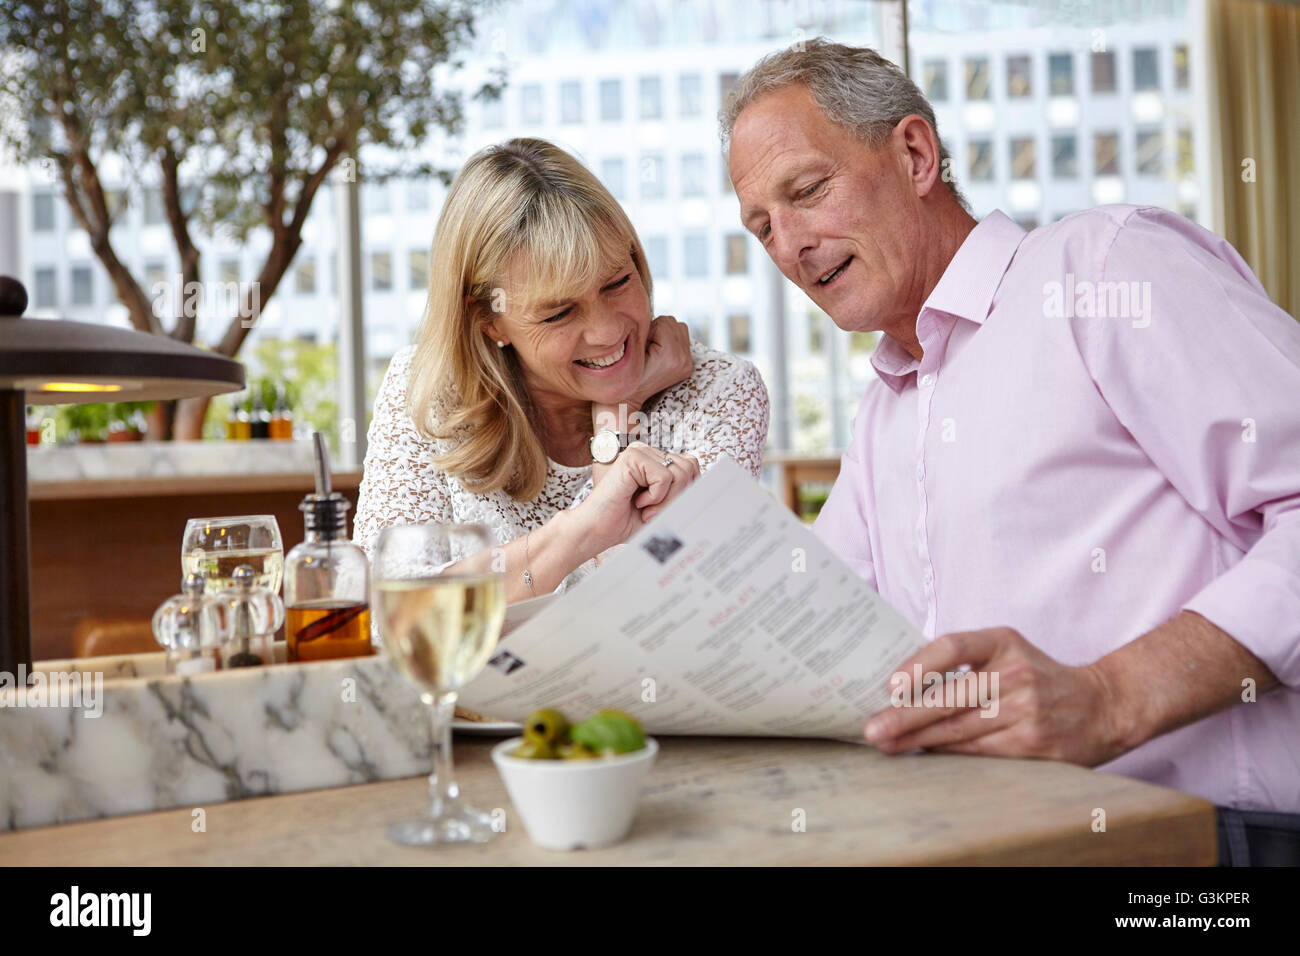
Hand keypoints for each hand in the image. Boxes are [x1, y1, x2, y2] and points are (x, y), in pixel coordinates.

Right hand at [574, 442, 700, 554]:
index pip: (693, 467)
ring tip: (644, 508)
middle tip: (653, 512)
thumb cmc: (627, 523)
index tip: (666, 510)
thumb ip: (685, 497)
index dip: (687, 491)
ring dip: (666, 500)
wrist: (596, 532)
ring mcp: (640, 452)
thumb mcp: (665, 510)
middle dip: (678, 497)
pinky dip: (655, 497)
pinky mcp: (633, 457)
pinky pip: (665, 477)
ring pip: (680, 473)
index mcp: (657, 462)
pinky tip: (636, 502)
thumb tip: (714, 494)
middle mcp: (649, 452)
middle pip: (690, 468)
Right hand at [630, 315, 693, 407]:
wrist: (628, 398)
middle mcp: (684, 360)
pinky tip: (661, 354)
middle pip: (674, 323)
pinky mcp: (688, 366)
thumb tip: (647, 315)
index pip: (664, 321)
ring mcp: (687, 364)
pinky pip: (682, 339)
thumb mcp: (630, 348)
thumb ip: (641, 330)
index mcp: (671, 356)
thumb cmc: (624, 373)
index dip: (649, 329)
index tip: (642, 346)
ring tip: (654, 350)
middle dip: (658, 330)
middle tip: (648, 348)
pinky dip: (671, 341)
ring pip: (679, 328)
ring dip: (665, 334)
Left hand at [862, 626, 1126, 766]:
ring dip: (917, 740)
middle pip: (949, 697)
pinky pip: (978, 751)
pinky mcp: (1033, 744)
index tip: (889, 686)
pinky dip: (947, 753)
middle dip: (905, 716)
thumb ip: (962, 663)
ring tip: (887, 744)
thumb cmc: (1035, 677)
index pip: (952, 647)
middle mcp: (1015, 674)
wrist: (1101, 706)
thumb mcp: (1005, 652)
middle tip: (873, 728)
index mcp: (1003, 642)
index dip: (917, 666)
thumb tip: (899, 686)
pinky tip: (924, 753)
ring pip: (959, 729)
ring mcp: (1026, 711)